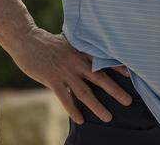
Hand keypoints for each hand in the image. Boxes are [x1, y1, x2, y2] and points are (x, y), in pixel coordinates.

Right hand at [8, 26, 131, 123]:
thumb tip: (92, 55)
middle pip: (100, 78)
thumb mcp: (68, 41)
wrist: (27, 40)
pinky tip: (81, 120)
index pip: (104, 60)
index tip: (132, 75)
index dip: (118, 67)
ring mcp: (65, 71)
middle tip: (128, 101)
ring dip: (97, 106)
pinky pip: (65, 98)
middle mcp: (76, 62)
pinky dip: (73, 110)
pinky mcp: (52, 79)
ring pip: (85, 92)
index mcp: (81, 51)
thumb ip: (80, 49)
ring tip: (108, 117)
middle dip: (115, 90)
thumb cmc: (48, 42)